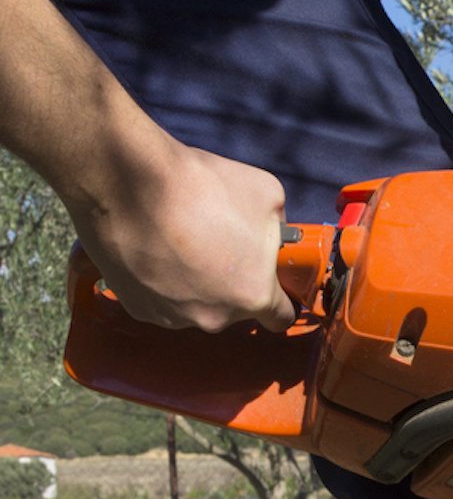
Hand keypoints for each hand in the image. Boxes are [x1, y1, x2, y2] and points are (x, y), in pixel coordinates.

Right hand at [74, 144, 295, 332]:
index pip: (280, 317)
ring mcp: (172, 316)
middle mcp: (214, 317)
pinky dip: (160, 280)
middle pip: (234, 308)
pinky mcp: (137, 307)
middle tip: (218, 245)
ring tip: (181, 242)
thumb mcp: (269, 197)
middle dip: (232, 282)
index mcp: (254, 296)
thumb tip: (273, 238)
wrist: (127, 181)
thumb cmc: (201, 186)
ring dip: (194, 282)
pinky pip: (160, 300)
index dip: (279, 297)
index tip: (270, 281)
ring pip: (195, 305)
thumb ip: (278, 230)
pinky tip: (154, 249)